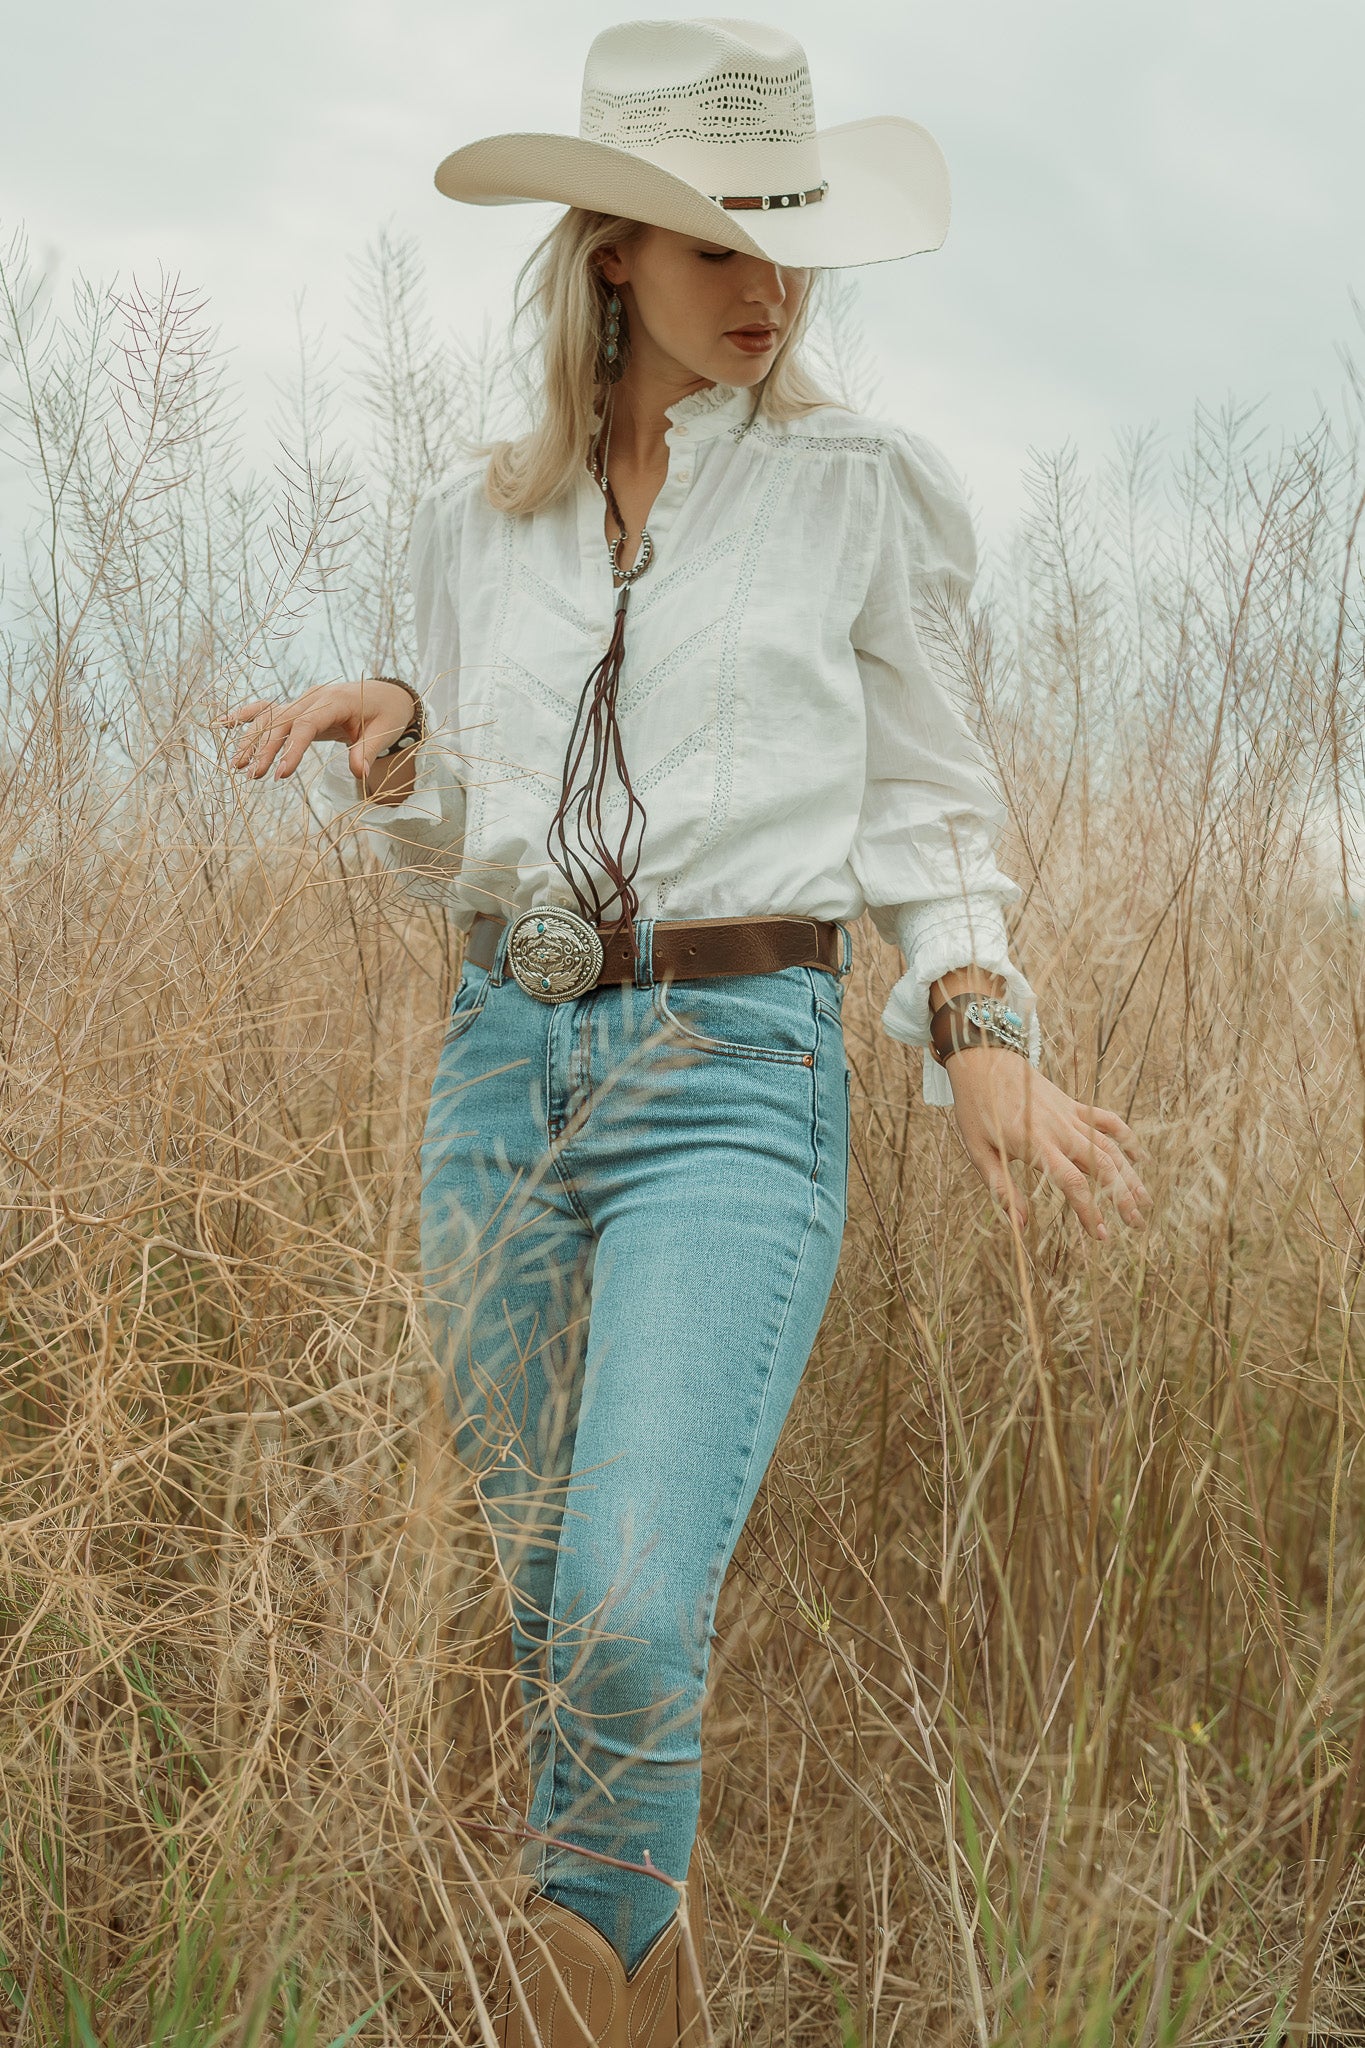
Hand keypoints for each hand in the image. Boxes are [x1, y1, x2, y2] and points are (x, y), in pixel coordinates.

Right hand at [217, 679, 416, 786]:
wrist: (385, 694)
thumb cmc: (386, 714)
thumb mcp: (384, 731)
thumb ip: (368, 751)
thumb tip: (358, 773)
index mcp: (335, 700)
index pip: (307, 724)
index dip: (292, 749)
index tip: (281, 774)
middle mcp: (314, 697)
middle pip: (282, 722)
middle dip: (266, 749)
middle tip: (253, 776)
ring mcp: (304, 699)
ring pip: (271, 717)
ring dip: (253, 739)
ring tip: (238, 766)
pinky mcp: (299, 706)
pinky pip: (269, 709)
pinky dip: (247, 716)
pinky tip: (223, 724)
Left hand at [945, 1047, 1149, 1240]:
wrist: (984, 1061)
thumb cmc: (977, 1109)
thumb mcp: (978, 1151)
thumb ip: (1001, 1188)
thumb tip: (1020, 1225)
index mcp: (1035, 1144)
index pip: (1072, 1182)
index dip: (1089, 1209)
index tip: (1100, 1234)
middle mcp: (1059, 1129)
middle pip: (1101, 1166)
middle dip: (1122, 1197)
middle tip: (1136, 1224)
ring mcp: (1070, 1115)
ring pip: (1110, 1146)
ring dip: (1130, 1174)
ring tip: (1145, 1202)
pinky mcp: (1073, 1104)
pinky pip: (1107, 1120)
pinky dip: (1127, 1136)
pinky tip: (1141, 1157)